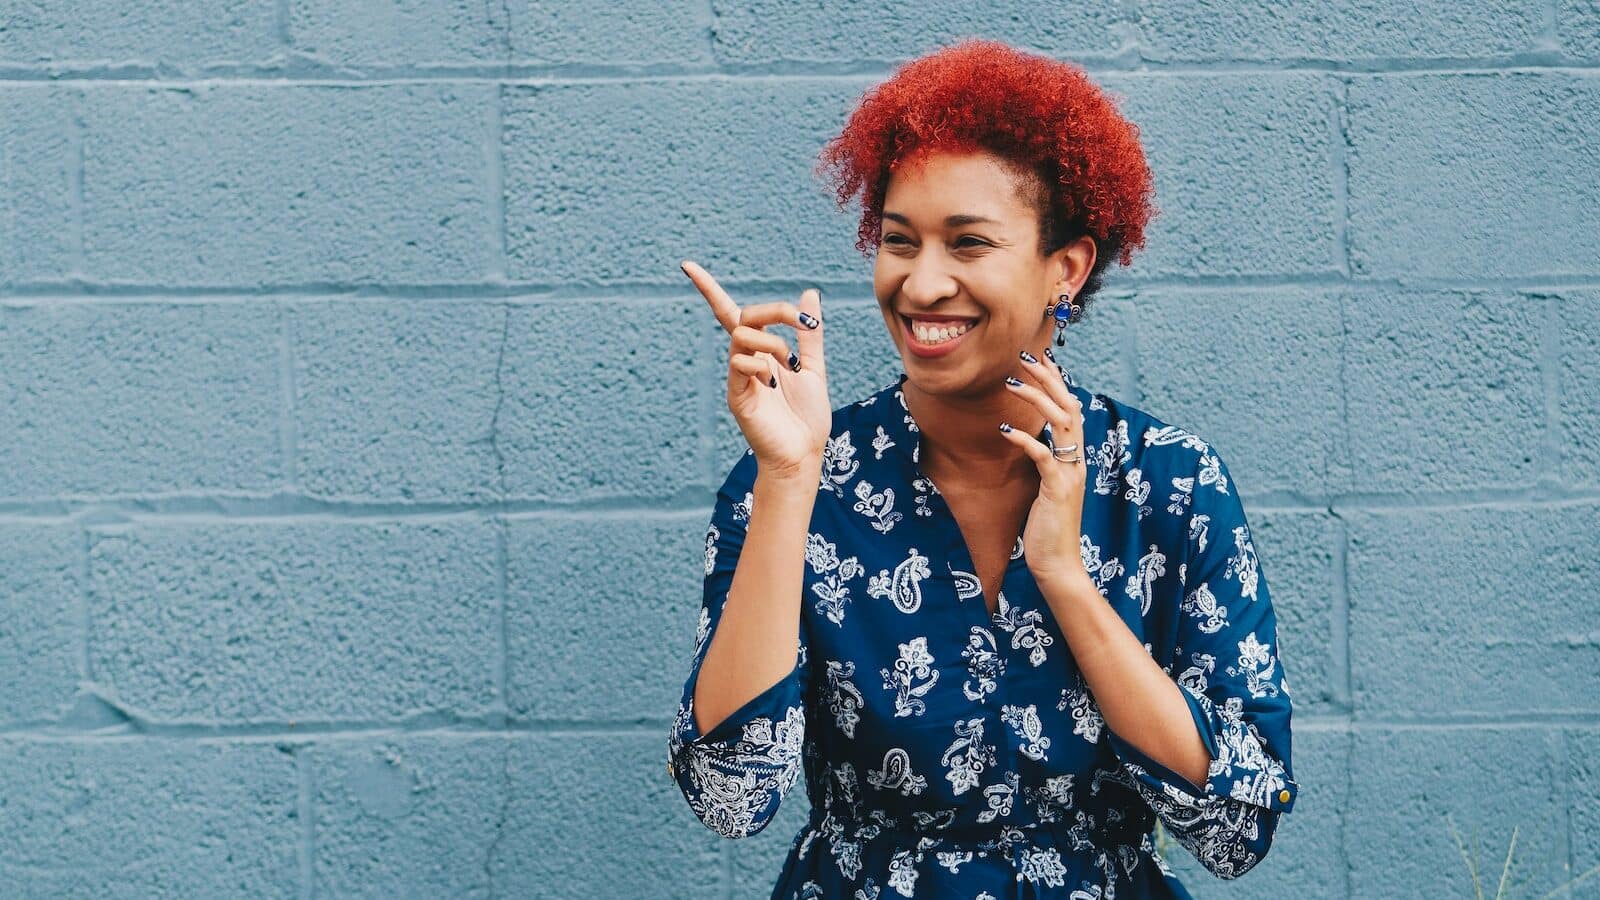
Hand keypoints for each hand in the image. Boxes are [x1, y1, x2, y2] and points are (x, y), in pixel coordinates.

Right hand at [682, 260, 830, 477]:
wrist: (804, 454)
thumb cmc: (807, 417)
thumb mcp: (814, 367)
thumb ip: (810, 333)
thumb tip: (809, 294)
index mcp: (761, 353)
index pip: (731, 314)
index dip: (709, 289)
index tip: (687, 265)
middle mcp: (745, 361)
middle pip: (743, 316)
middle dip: (775, 311)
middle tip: (802, 322)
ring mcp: (738, 378)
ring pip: (742, 336)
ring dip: (773, 342)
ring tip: (790, 366)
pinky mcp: (736, 396)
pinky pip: (740, 363)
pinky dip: (761, 365)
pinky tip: (774, 384)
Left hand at [998, 347, 1094, 589]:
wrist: (1058, 564)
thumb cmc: (1047, 528)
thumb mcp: (1046, 488)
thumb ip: (1045, 463)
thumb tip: (1031, 441)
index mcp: (1075, 459)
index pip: (1071, 409)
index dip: (1057, 382)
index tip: (1040, 358)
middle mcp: (1078, 461)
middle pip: (1069, 406)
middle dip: (1048, 378)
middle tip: (1025, 356)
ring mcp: (1070, 474)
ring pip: (1061, 423)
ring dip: (1036, 399)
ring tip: (1011, 382)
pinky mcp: (1058, 489)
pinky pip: (1044, 457)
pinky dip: (1026, 440)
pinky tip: (1006, 430)